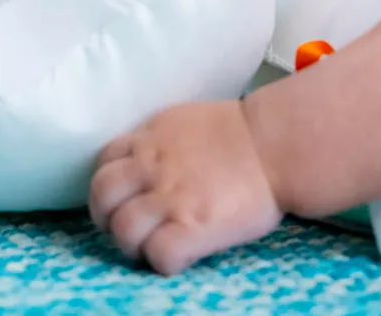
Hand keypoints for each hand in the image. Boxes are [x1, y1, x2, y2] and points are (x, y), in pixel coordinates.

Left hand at [88, 100, 283, 274]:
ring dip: (133, 243)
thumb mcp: (186, 120)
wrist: (277, 143)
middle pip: (102, 195)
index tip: (124, 195)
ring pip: (123, 229)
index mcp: (151, 137)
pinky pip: (159, 255)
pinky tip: (181, 254)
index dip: (111, 182)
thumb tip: (144, 158)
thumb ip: (160, 140)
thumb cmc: (241, 131)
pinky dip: (163, 260)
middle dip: (107, 215)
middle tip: (128, 225)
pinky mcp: (193, 228)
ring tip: (153, 244)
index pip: (105, 161)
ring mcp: (170, 198)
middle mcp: (153, 166)